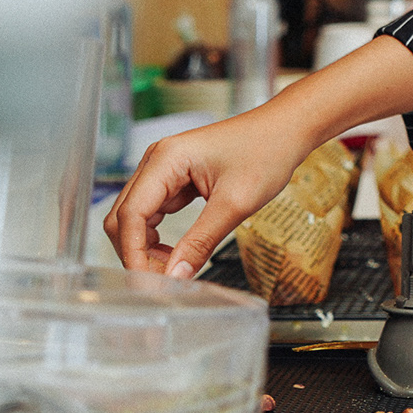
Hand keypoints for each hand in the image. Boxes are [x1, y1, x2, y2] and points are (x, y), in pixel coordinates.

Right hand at [105, 105, 314, 277]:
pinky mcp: (176, 178)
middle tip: (164, 282)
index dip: (133, 254)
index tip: (147, 283)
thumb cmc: (267, 151)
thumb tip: (175, 277)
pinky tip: (177, 252)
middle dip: (137, 252)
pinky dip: (159, 236)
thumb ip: (201, 242)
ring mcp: (164, 168)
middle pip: (125, 217)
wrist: (287, 129)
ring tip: (174, 269)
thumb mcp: (235, 203)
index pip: (130, 215)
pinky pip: (154, 212)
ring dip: (147, 247)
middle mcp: (157, 161)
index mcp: (165, 159)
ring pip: (137, 217)